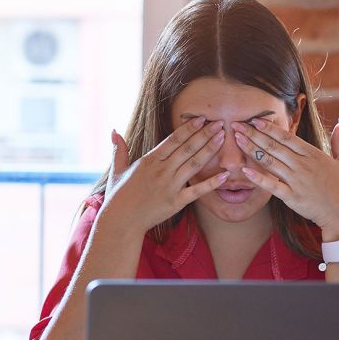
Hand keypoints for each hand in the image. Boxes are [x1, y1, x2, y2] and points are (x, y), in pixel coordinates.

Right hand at [99, 118, 230, 230]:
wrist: (121, 220)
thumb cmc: (119, 196)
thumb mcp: (118, 169)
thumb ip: (119, 150)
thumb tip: (114, 131)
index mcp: (150, 160)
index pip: (173, 140)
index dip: (189, 129)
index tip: (201, 119)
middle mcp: (162, 171)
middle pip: (187, 148)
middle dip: (205, 134)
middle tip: (219, 123)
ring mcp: (170, 186)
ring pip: (194, 164)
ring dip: (210, 150)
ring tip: (222, 138)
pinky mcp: (176, 202)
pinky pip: (197, 191)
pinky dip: (211, 183)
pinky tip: (224, 174)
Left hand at [231, 118, 338, 240]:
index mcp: (314, 155)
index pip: (287, 137)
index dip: (269, 128)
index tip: (254, 120)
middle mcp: (303, 165)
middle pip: (273, 146)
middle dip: (253, 134)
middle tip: (236, 125)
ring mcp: (297, 181)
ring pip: (269, 162)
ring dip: (251, 150)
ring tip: (236, 140)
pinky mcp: (292, 197)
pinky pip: (272, 186)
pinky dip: (258, 178)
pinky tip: (244, 170)